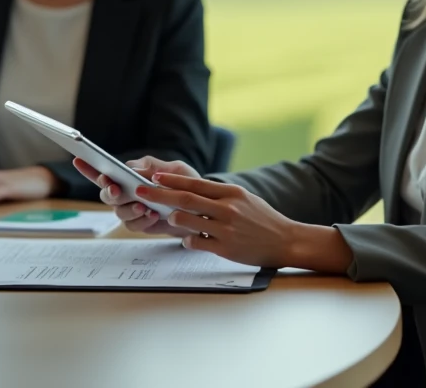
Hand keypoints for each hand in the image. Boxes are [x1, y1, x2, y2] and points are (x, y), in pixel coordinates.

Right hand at [72, 156, 198, 235]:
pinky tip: (153, 215)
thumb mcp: (174, 169)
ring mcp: (131, 210)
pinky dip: (142, 220)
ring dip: (128, 209)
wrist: (201, 206)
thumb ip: (153, 167)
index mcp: (129, 175)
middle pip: (107, 195)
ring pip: (119, 212)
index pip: (103, 172)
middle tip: (117, 190)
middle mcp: (125, 193)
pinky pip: (134, 225)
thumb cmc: (185, 183)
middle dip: (110, 193)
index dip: (90, 171)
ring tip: (143, 205)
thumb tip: (133, 168)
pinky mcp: (140, 224)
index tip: (96, 172)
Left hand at [134, 173, 354, 272]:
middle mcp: (227, 208)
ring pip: (187, 221)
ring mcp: (226, 229)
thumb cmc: (263, 219)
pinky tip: (189, 240)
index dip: (171, 180)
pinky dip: (188, 241)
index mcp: (231, 193)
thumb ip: (219, 195)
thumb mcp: (244, 198)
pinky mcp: (226, 248)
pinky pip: (197, 242)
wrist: (285, 240)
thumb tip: (192, 191)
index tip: (154, 177)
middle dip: (159, 194)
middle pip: (185, 199)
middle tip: (140, 191)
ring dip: (173, 219)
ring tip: (169, 219)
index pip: (195, 183)